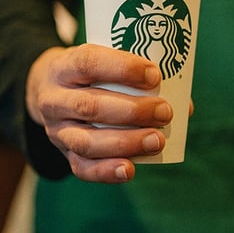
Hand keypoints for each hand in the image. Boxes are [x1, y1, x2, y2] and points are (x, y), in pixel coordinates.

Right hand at [26, 43, 171, 182]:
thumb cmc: (90, 73)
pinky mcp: (64, 153)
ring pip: (87, 141)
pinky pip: (82, 168)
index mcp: (64, 67)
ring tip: (158, 141)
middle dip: (132, 111)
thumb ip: (136, 76)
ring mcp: (57, 130)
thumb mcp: (102, 61)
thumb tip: (184, 104)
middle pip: (90, 106)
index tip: (154, 74)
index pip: (88, 63)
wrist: (48, 90)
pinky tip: (130, 169)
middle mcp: (54, 99)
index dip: (122, 68)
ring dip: (126, 143)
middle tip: (165, 112)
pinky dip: (107, 171)